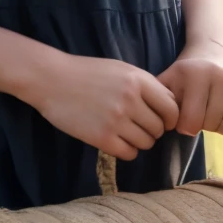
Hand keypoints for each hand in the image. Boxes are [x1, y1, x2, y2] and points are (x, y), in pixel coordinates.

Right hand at [28, 52, 179, 160]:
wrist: (51, 79)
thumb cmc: (86, 73)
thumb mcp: (121, 69)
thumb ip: (145, 85)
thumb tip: (169, 106)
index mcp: (138, 80)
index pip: (171, 108)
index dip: (169, 118)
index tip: (161, 120)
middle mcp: (130, 100)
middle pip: (159, 128)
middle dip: (153, 131)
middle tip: (138, 127)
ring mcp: (116, 120)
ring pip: (146, 143)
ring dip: (139, 142)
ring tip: (125, 134)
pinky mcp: (101, 137)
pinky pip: (129, 153)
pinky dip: (126, 151)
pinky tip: (116, 141)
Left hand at [156, 40, 222, 136]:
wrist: (210, 51)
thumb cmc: (183, 73)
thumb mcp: (166, 82)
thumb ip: (157, 100)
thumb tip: (156, 122)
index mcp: (194, 74)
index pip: (191, 121)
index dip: (183, 125)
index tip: (181, 117)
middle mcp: (218, 74)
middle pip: (209, 125)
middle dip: (199, 125)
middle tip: (195, 114)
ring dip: (213, 126)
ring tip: (207, 112)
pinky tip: (220, 111)